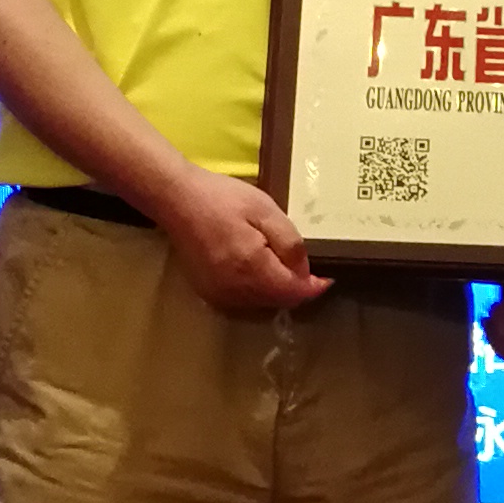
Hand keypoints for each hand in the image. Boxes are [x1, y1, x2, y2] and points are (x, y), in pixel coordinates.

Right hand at [159, 170, 331, 314]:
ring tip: (283, 266)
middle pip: (277, 301)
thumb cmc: (222, 198)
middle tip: (307, 269)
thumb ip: (290, 243)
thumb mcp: (265, 210)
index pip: (292, 292)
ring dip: (276, 291)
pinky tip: (259, 271)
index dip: (312, 288)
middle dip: (295, 288)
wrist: (176, 200)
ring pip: (261, 304)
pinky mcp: (208, 293)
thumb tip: (304, 272)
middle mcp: (234, 289)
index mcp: (251, 267)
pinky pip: (242, 301)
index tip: (326, 280)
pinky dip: (257, 291)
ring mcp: (218, 294)